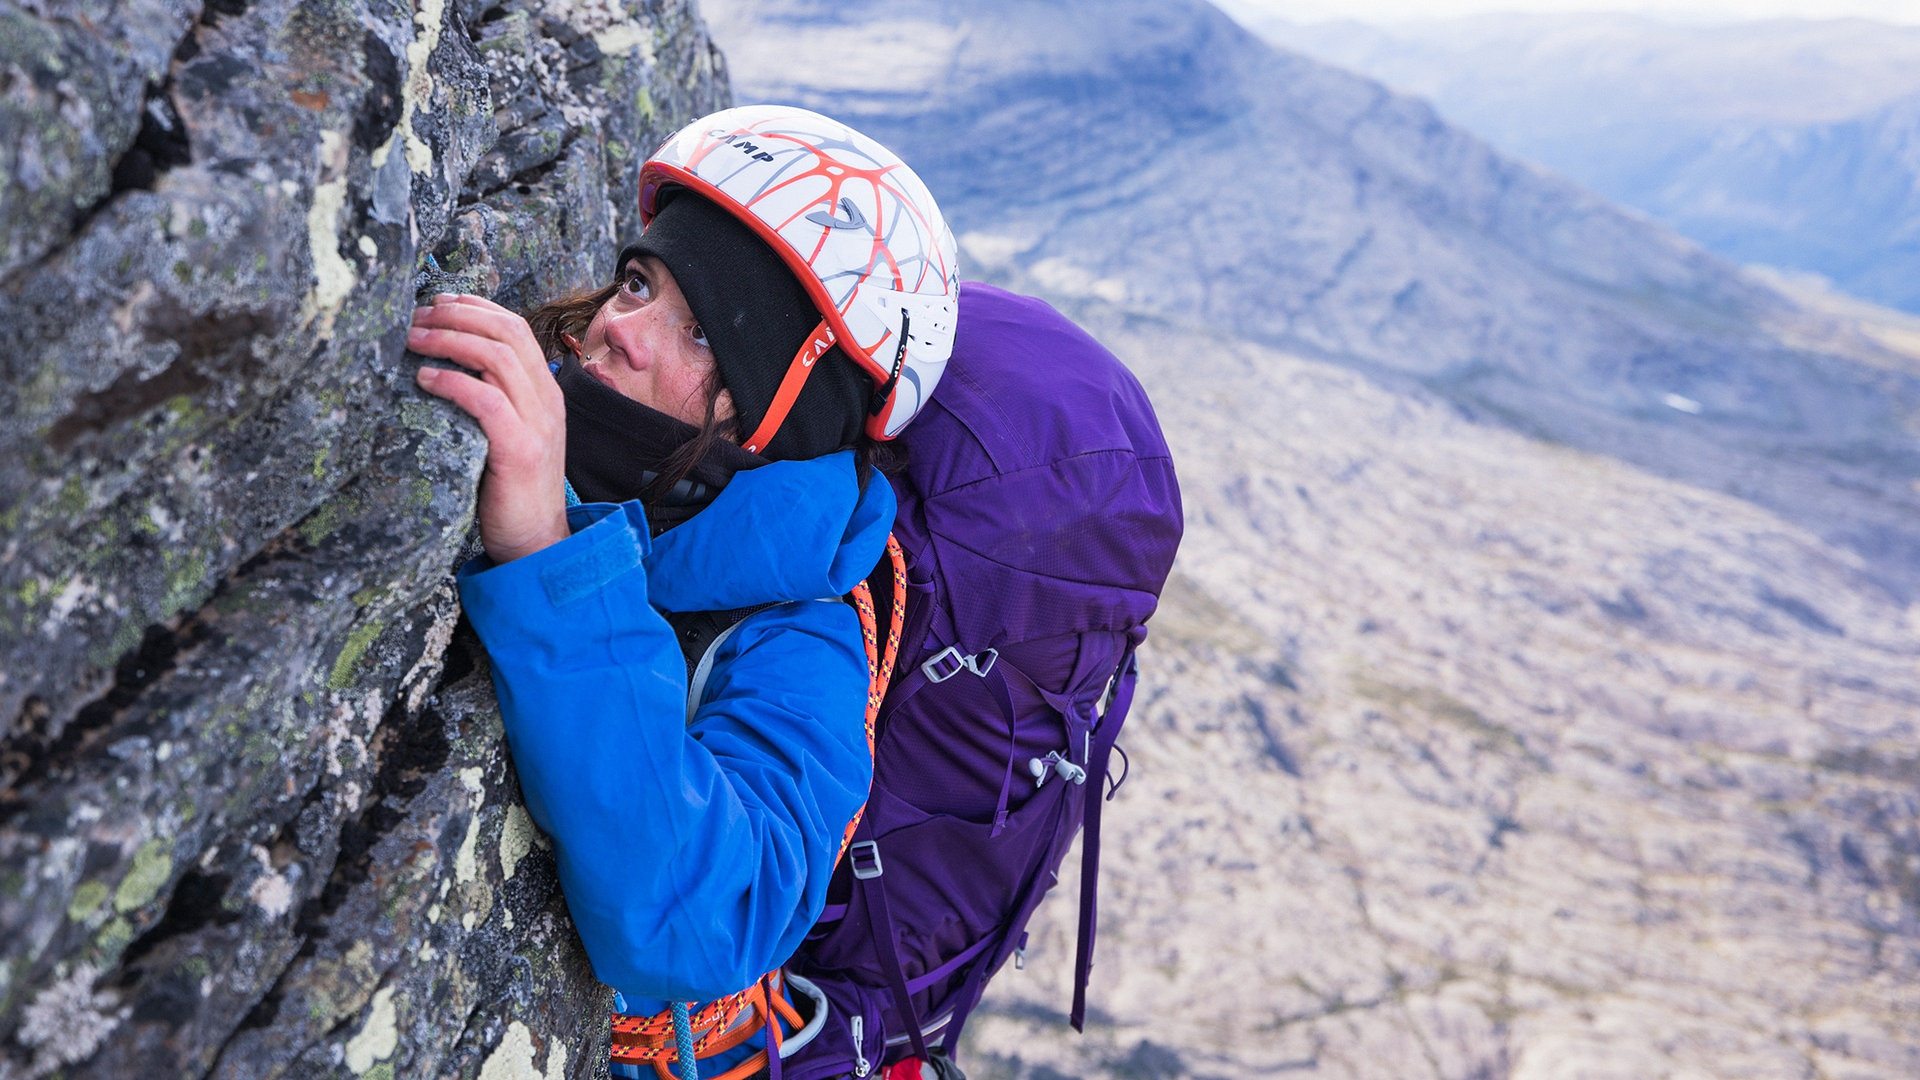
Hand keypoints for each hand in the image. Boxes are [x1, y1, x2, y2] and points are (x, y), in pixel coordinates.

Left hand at [409, 294, 570, 563]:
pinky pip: (487, 400)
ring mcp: (537, 423)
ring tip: (413, 340)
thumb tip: (441, 367)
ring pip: (497, 357)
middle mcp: (547, 400)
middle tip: (415, 317)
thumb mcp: (505, 433)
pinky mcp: (520, 450)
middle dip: (457, 315)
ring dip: (449, 340)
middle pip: (506, 332)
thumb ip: (489, 400)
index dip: (475, 307)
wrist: (537, 541)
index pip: (515, 328)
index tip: (436, 302)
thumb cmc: (509, 489)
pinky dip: (453, 382)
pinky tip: (425, 378)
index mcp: (545, 391)